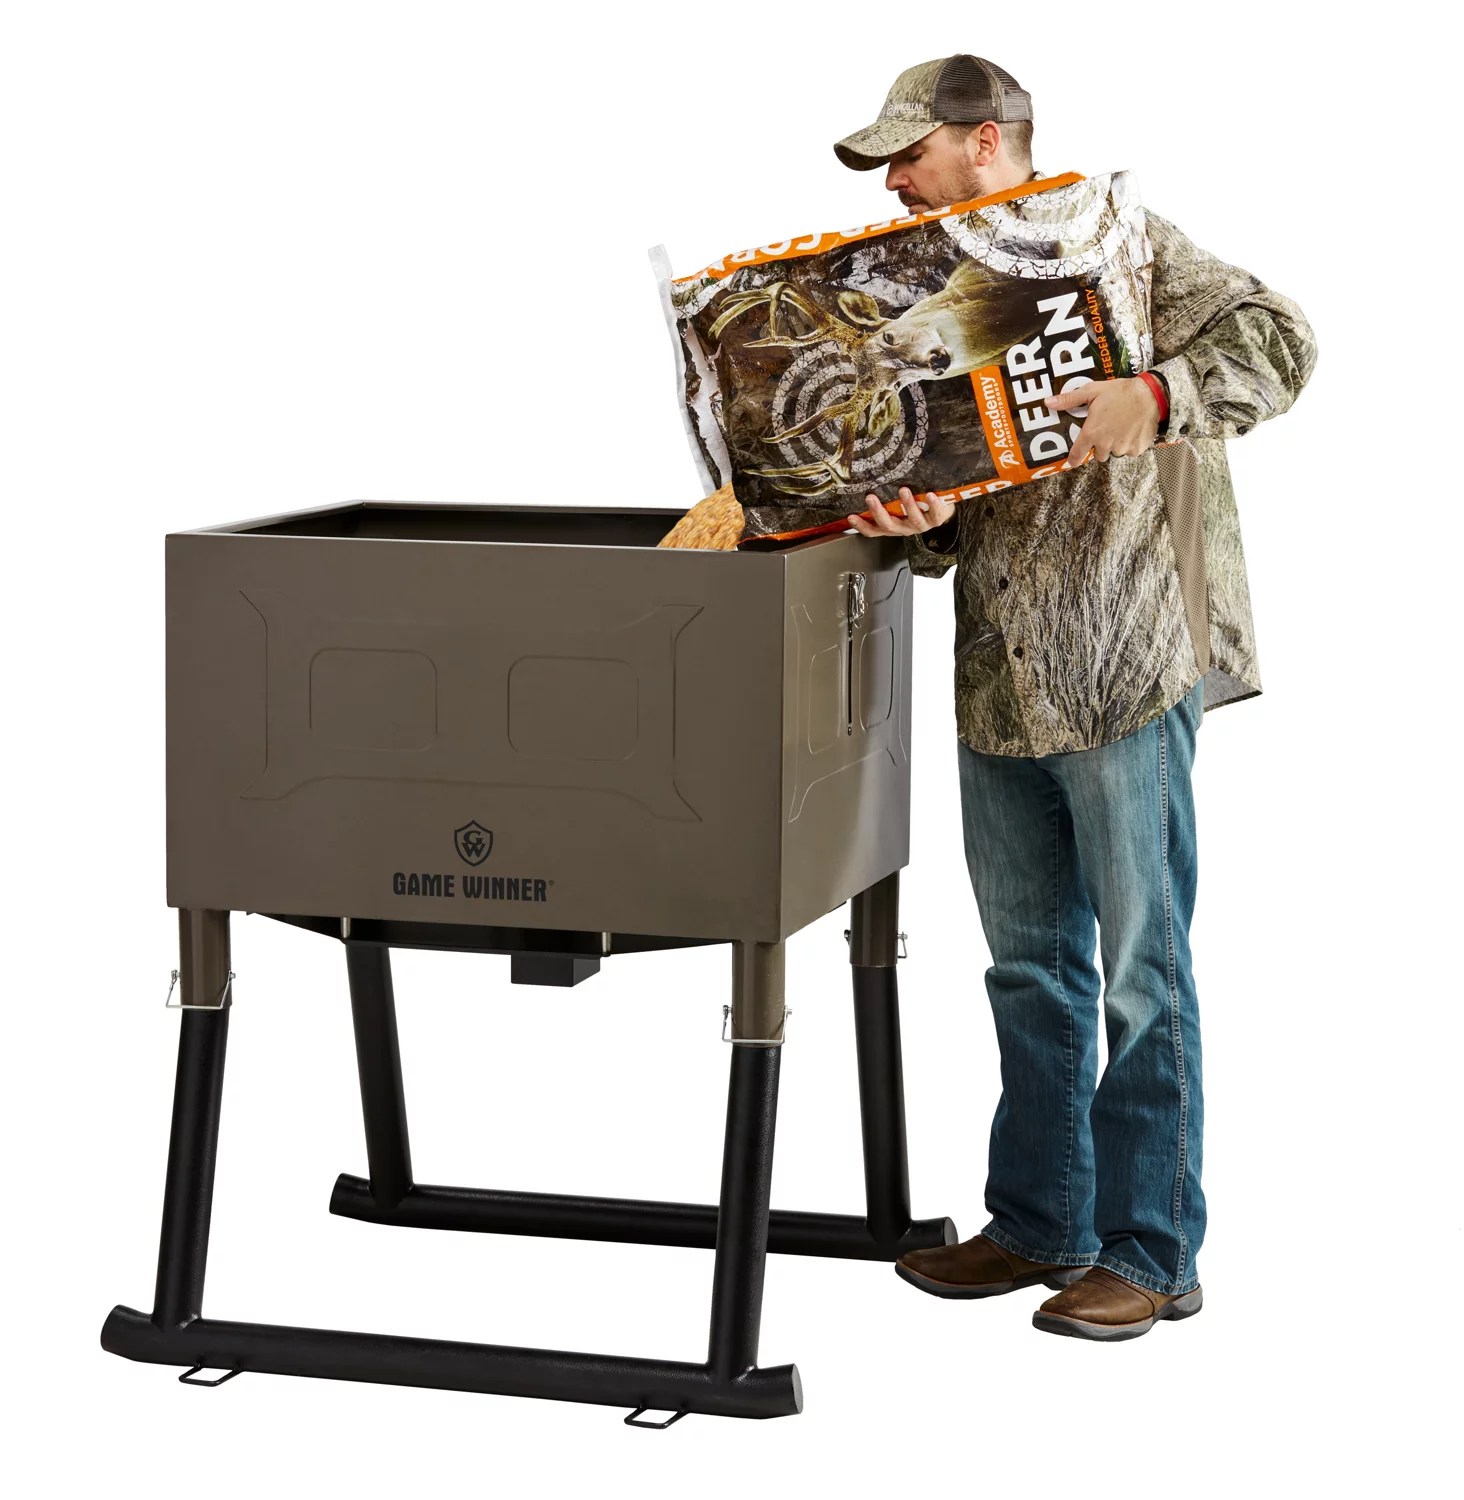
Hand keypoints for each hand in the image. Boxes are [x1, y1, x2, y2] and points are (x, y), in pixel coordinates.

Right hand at [847, 485, 953, 537]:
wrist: (941, 514)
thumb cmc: (916, 508)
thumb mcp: (897, 508)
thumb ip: (886, 501)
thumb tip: (867, 482)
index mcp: (892, 526)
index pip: (873, 530)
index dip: (861, 526)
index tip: (851, 516)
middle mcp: (904, 528)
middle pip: (889, 525)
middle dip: (878, 512)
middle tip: (870, 498)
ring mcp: (920, 525)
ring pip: (913, 519)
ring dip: (907, 505)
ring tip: (903, 490)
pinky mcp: (935, 520)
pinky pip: (935, 514)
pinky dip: (933, 504)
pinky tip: (930, 495)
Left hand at [1045, 377, 1160, 465]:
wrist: (1150, 395)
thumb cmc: (1119, 392)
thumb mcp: (1092, 391)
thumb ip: (1069, 400)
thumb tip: (1048, 402)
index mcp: (1092, 432)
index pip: (1077, 454)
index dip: (1074, 459)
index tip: (1072, 461)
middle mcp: (1106, 444)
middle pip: (1099, 454)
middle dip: (1101, 445)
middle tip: (1107, 429)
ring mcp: (1122, 448)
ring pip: (1115, 453)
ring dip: (1116, 444)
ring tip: (1122, 427)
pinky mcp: (1136, 449)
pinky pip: (1130, 452)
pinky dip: (1130, 444)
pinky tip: (1133, 429)